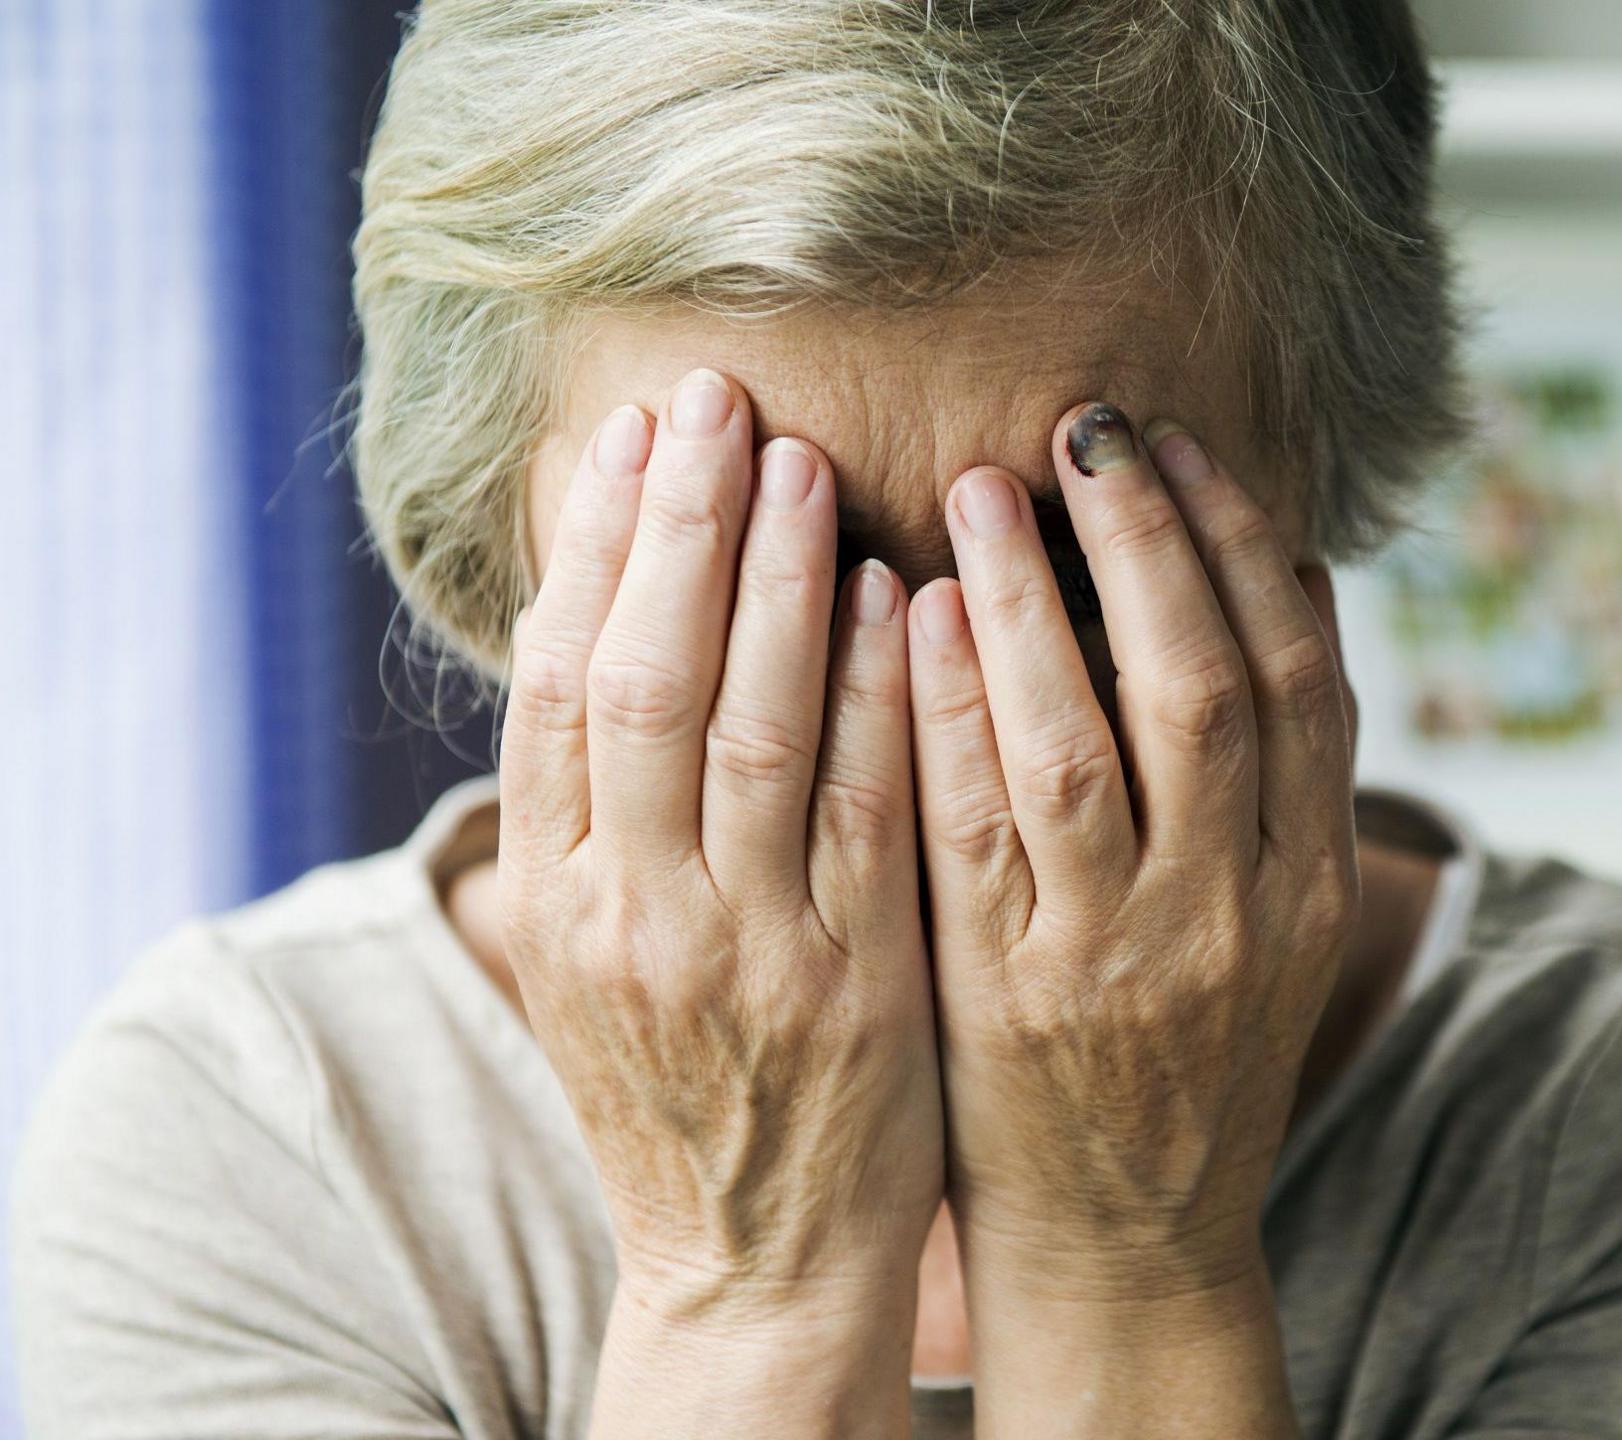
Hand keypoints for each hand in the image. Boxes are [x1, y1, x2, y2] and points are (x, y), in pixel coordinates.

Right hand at [495, 370, 939, 1366]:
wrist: (756, 1267)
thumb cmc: (688, 1092)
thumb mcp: (602, 961)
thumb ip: (596, 820)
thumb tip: (593, 640)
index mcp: (564, 901)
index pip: (557, 691)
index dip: (595, 554)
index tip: (634, 437)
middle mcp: (634, 916)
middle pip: (642, 682)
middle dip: (678, 530)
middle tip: (718, 399)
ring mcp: (743, 951)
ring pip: (750, 730)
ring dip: (775, 585)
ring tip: (802, 463)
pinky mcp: (853, 983)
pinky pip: (864, 812)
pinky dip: (875, 697)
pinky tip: (897, 599)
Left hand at [908, 402, 1357, 1300]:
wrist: (1125, 1240)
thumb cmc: (1187, 1057)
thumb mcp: (1273, 924)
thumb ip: (1275, 776)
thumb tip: (1282, 582)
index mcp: (1307, 884)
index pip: (1303, 683)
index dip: (1249, 552)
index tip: (1188, 450)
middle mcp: (1230, 912)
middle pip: (1205, 688)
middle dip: (1150, 540)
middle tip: (1092, 425)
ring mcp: (1118, 954)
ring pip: (1082, 743)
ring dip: (1031, 598)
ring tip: (988, 483)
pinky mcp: (1007, 991)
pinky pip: (973, 826)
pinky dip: (948, 707)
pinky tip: (910, 612)